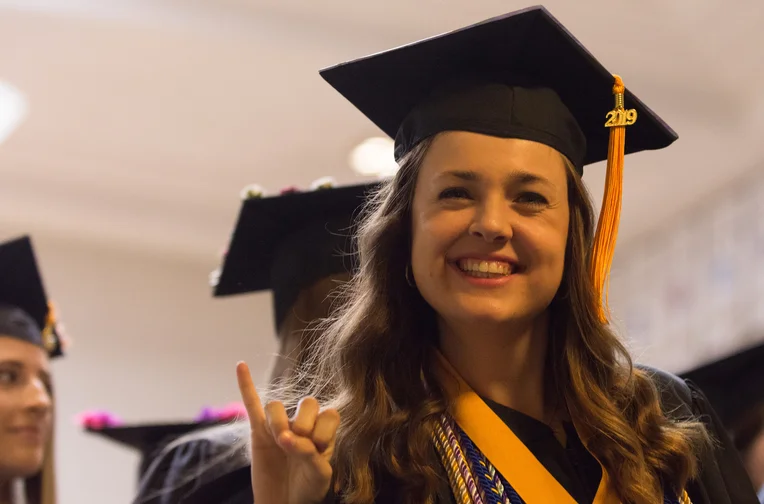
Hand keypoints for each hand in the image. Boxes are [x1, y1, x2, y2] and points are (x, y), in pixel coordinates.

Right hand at [236, 361, 338, 503]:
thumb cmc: (308, 490)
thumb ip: (310, 454)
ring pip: (278, 406)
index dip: (324, 428)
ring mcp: (279, 427)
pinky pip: (251, 405)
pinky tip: (241, 366)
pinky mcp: (259, 434)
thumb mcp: (319, 475)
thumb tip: (287, 438)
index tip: (319, 449)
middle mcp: (303, 425)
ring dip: (279, 420)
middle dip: (303, 422)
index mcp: (323, 432)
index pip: (329, 413)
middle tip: (296, 445)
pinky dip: (246, 385)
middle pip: (307, 403)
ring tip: (280, 441)